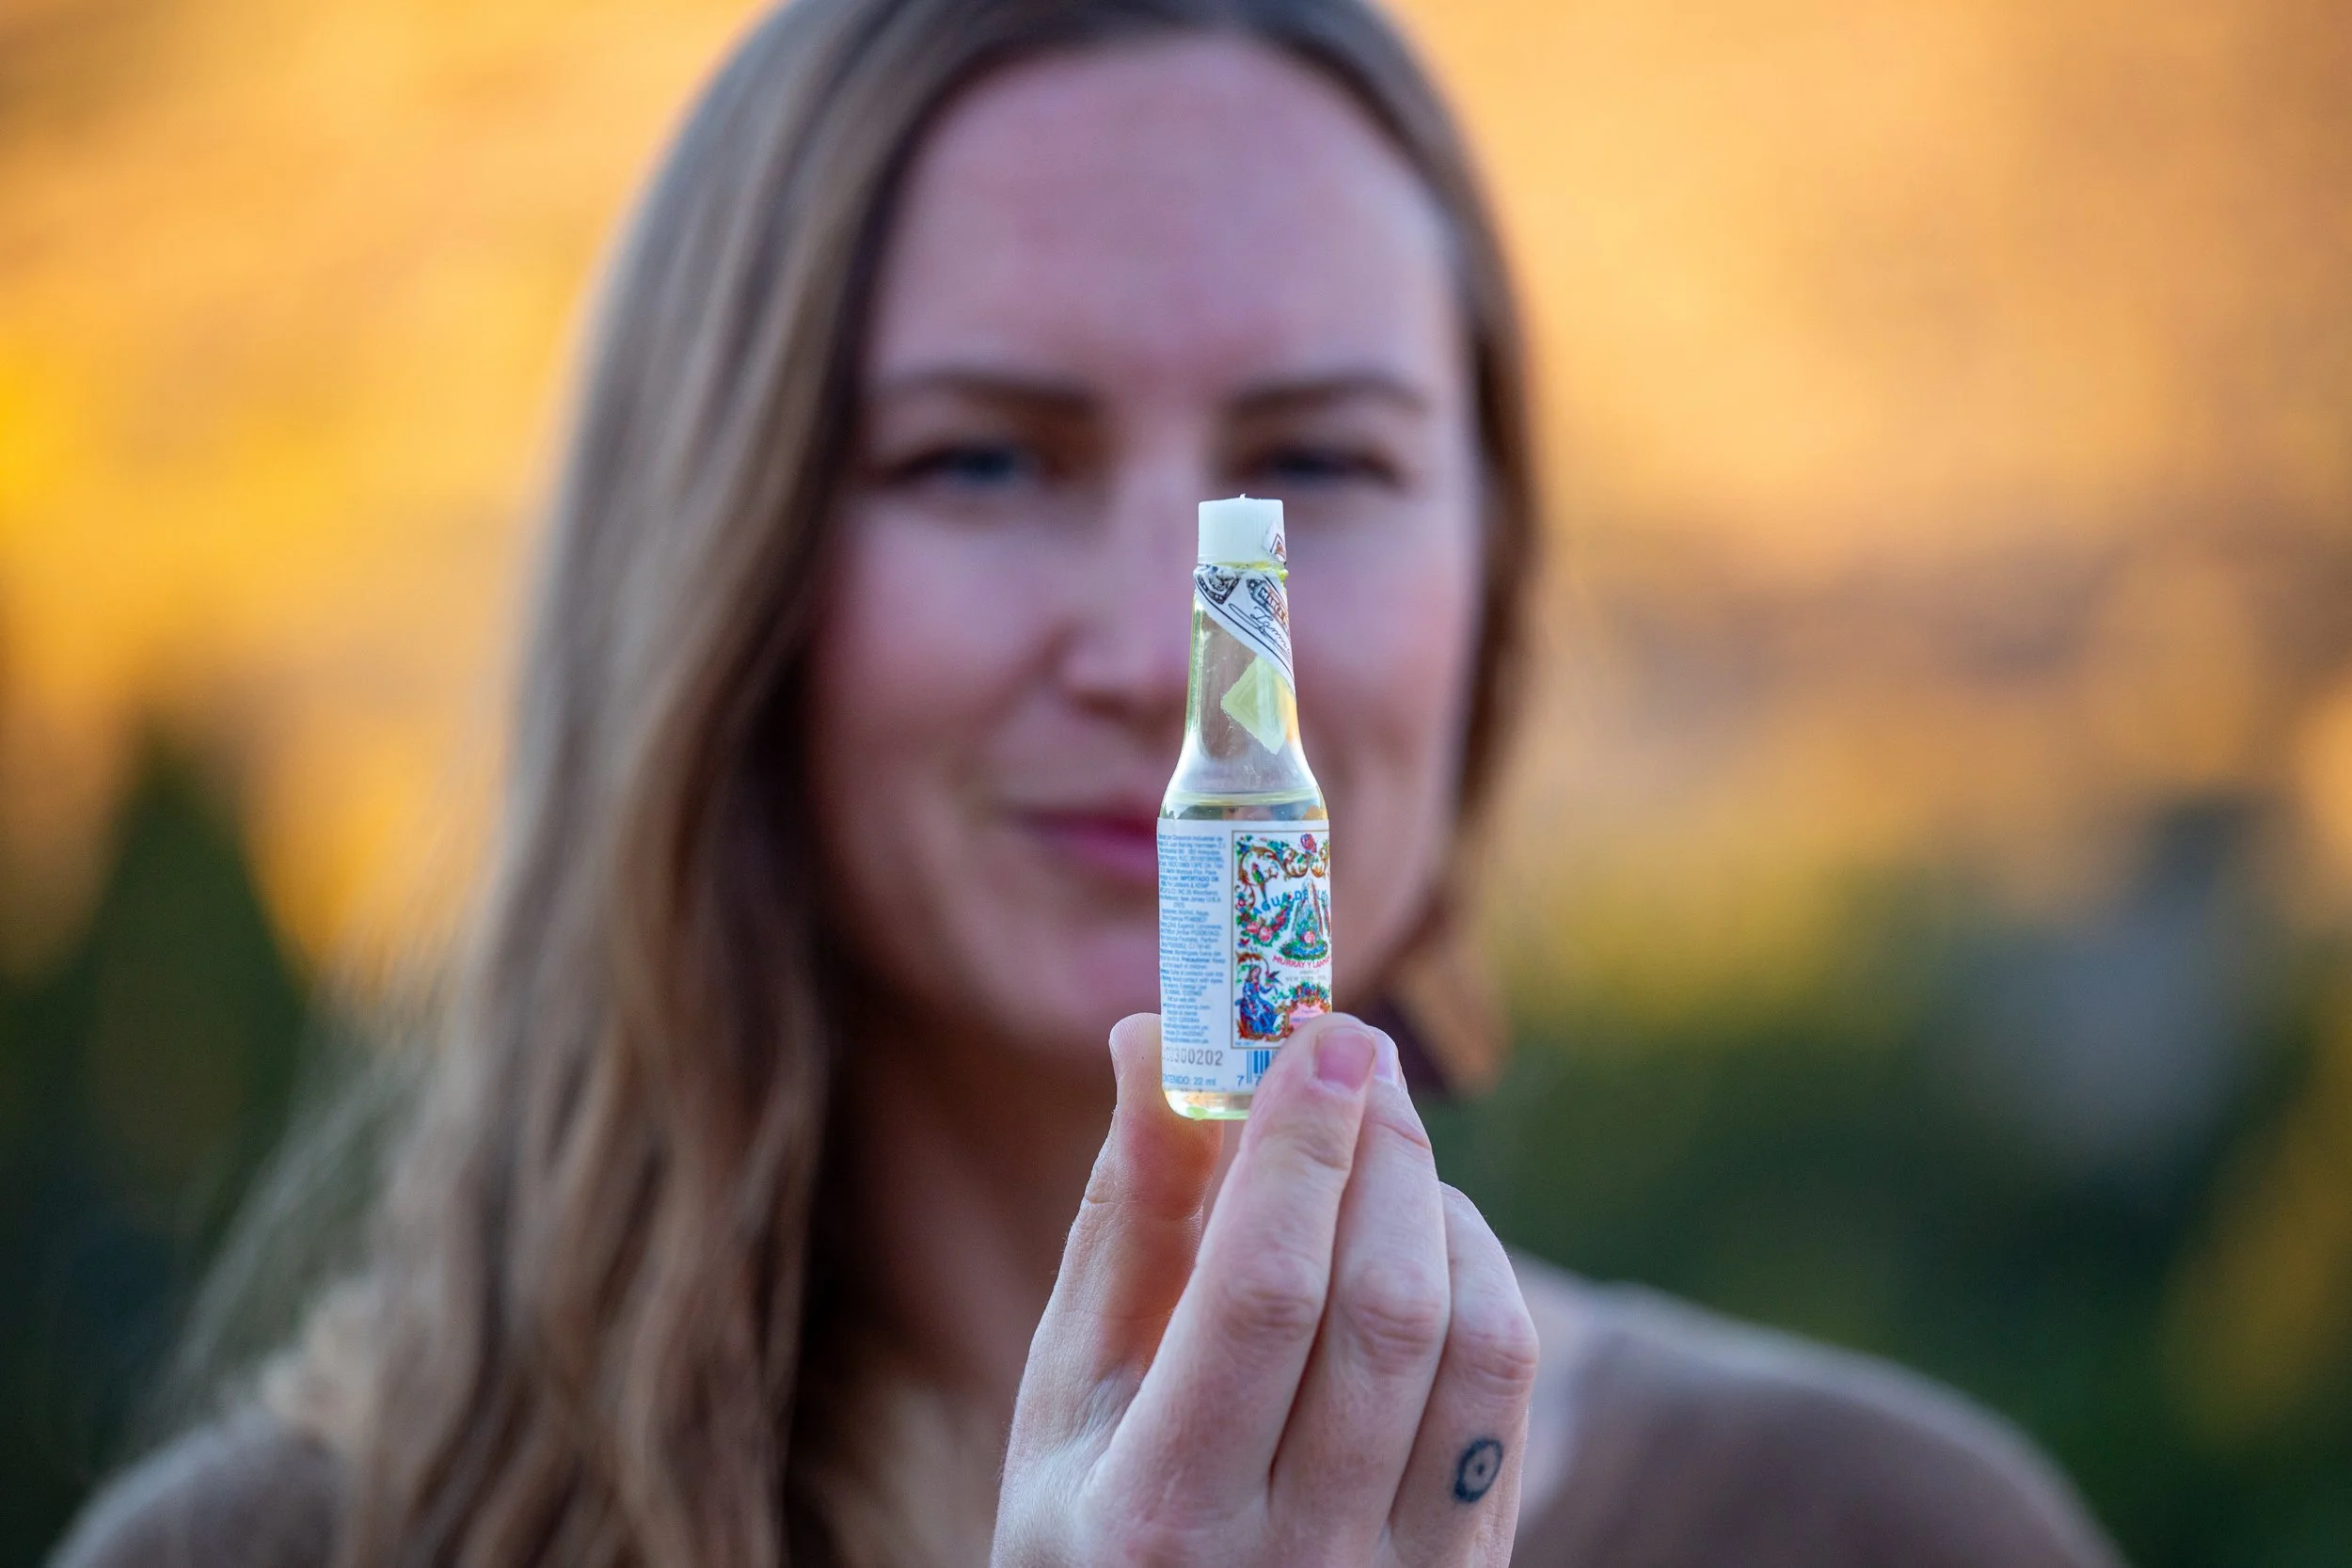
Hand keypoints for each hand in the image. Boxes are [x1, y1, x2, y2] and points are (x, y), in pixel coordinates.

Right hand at [993, 1013, 1538, 1566]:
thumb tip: (1154, 1039)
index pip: (1260, 1293)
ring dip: (1434, 1204)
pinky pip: (1510, 1394)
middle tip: (1353, 1049)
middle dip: (1377, 1145)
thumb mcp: (1070, 1399)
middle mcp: (1292, 1561)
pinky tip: (1422, 1240)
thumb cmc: (1099, 1523)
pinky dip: (1479, 1276)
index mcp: (1158, 1514)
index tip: (1313, 1034)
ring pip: (1472, 1341)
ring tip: (1376, 1147)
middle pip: (1383, 1304)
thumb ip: (1122, 1224)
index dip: (1297, 1146)